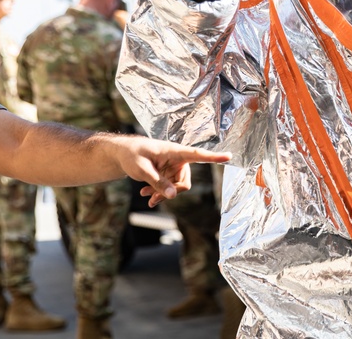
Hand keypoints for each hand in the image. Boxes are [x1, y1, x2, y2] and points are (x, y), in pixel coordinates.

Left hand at [114, 135, 230, 206]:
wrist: (123, 154)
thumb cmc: (132, 155)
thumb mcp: (142, 170)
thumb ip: (157, 182)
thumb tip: (174, 196)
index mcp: (174, 151)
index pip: (197, 154)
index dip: (213, 157)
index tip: (229, 156)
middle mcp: (178, 159)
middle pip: (185, 182)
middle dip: (171, 192)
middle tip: (153, 199)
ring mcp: (174, 167)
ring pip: (177, 188)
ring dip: (162, 194)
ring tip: (146, 196)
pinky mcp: (169, 174)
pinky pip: (170, 188)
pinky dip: (159, 193)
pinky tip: (147, 195)